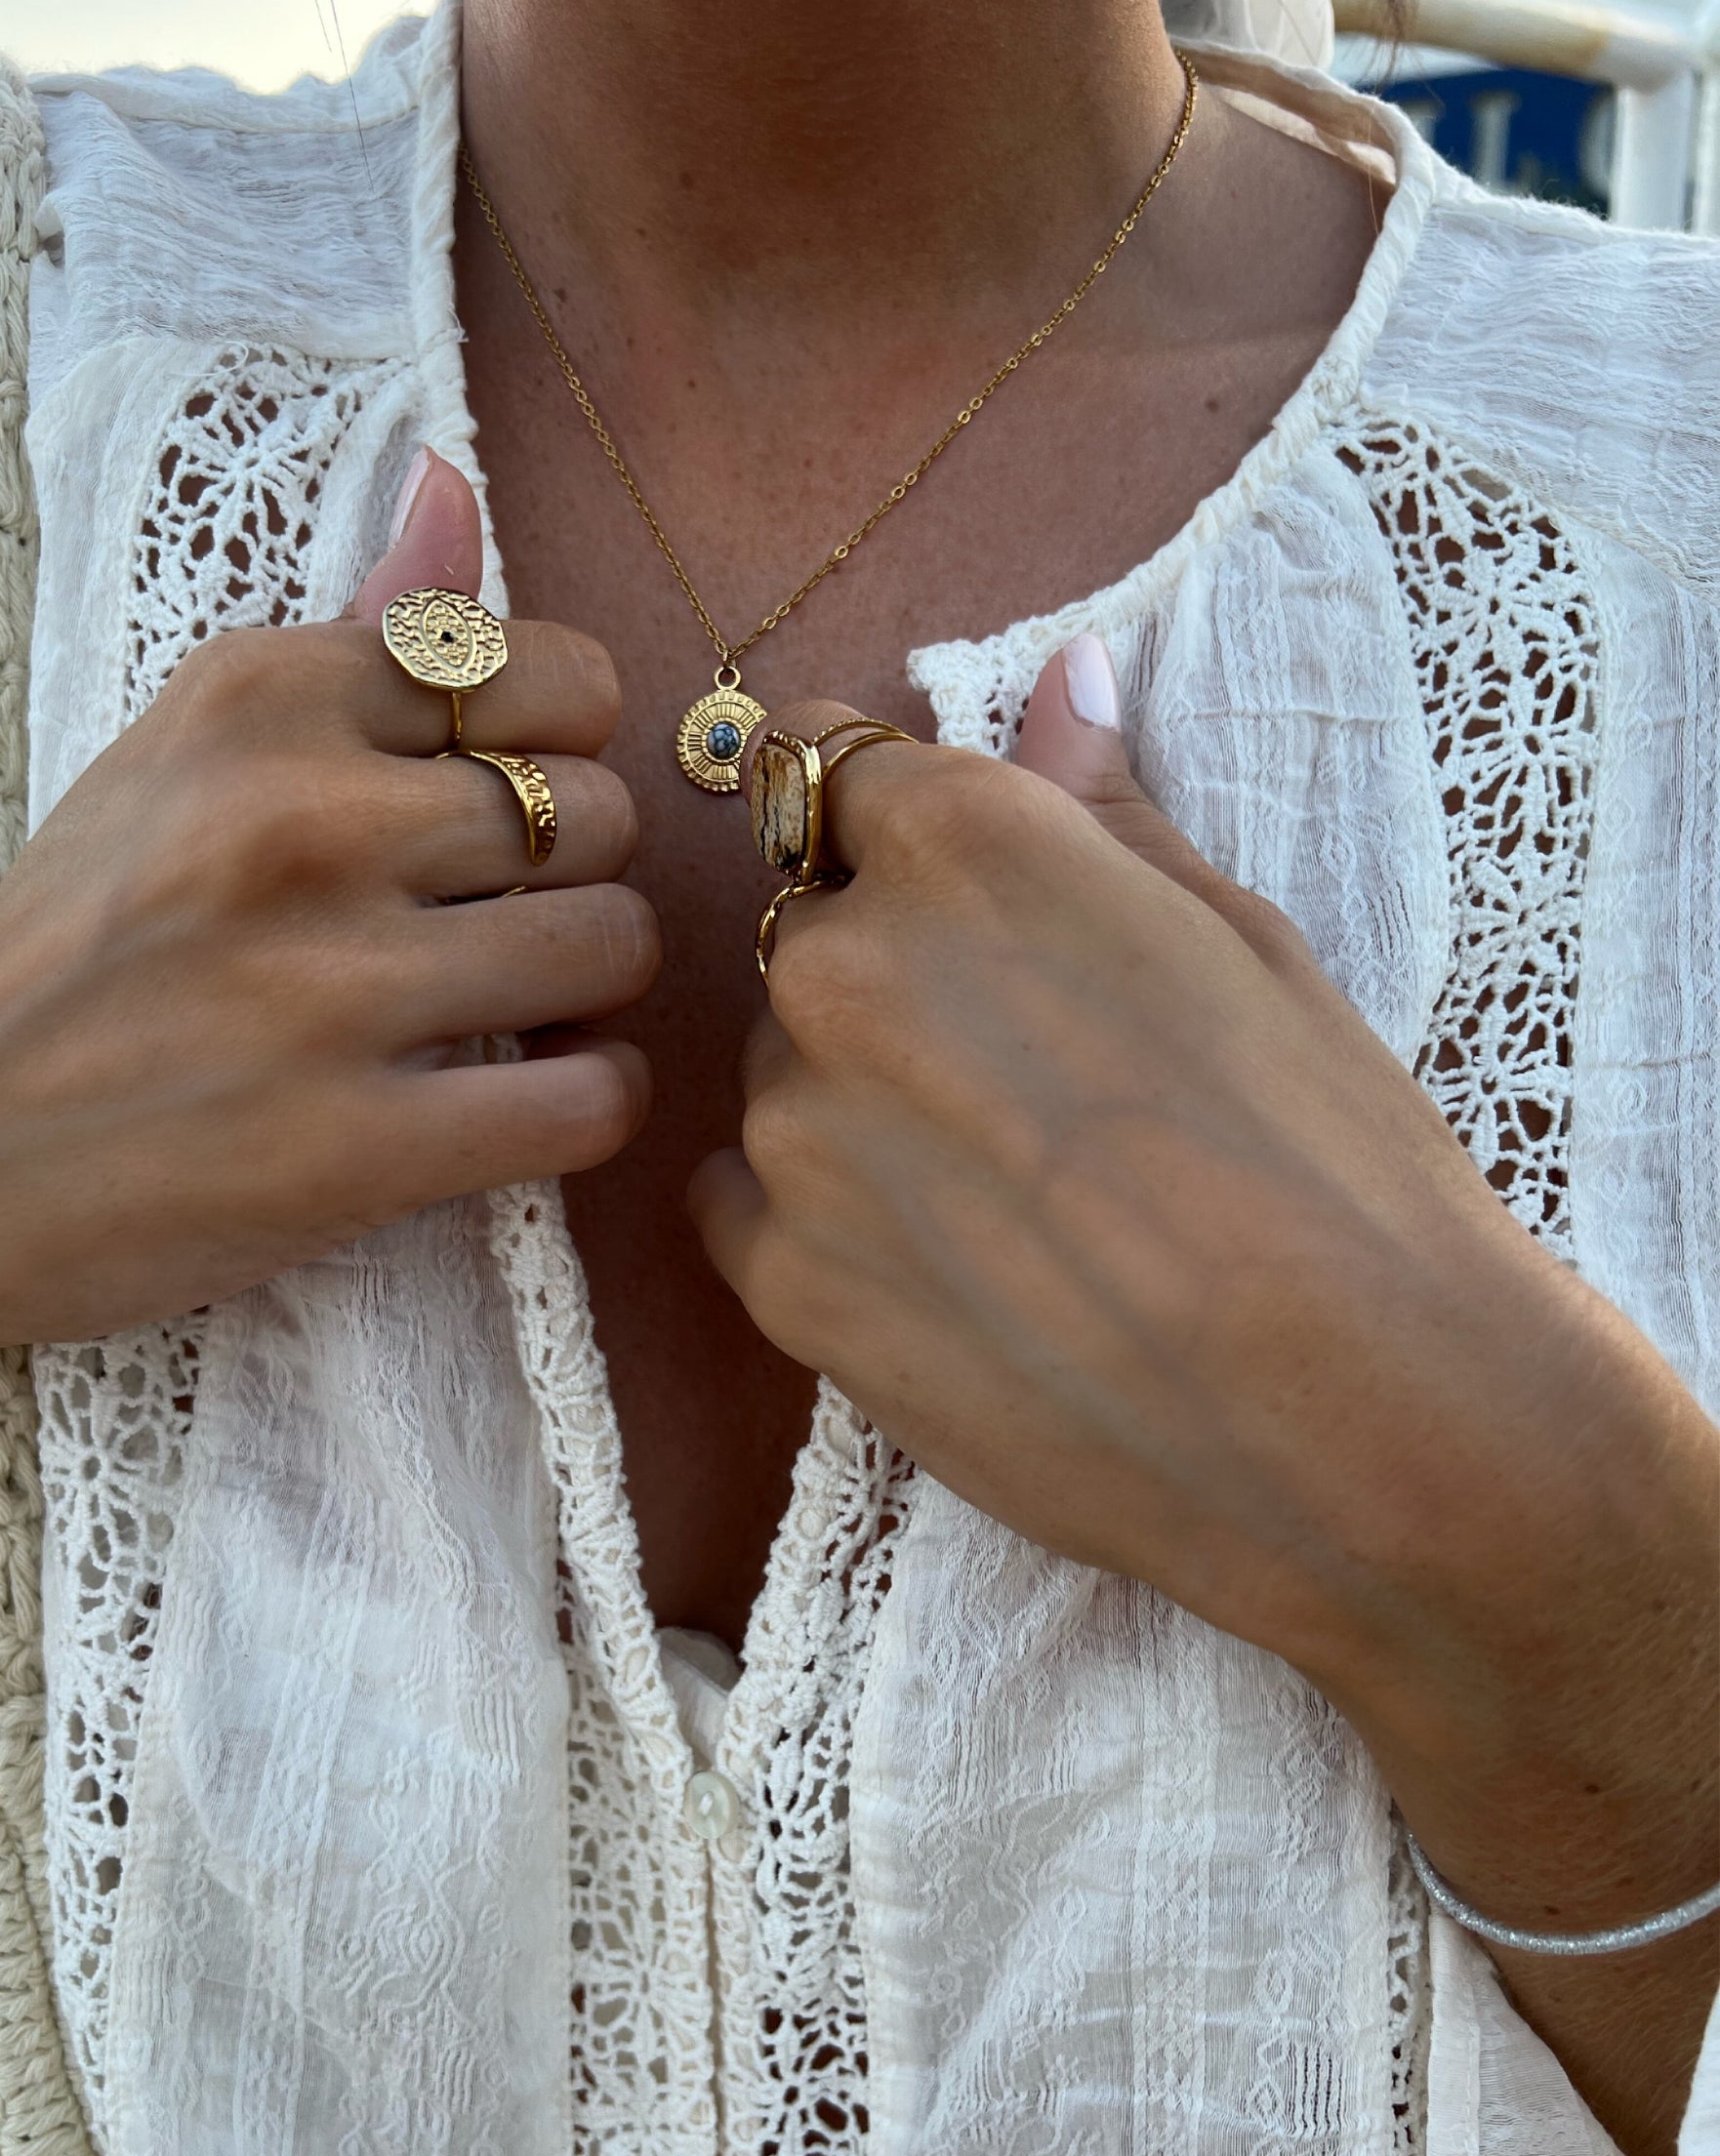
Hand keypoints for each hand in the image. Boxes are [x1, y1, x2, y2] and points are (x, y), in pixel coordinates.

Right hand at [0, 455, 657, 1388]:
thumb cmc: (79, 948)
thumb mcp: (182, 754)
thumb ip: (349, 637)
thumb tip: (454, 486)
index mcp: (262, 695)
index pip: (559, 672)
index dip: (558, 752)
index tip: (496, 812)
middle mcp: (301, 819)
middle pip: (603, 812)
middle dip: (572, 880)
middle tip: (492, 928)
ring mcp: (328, 987)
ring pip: (615, 946)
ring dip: (584, 996)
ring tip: (505, 1015)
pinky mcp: (356, 1147)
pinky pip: (592, 1099)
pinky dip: (585, 1104)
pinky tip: (517, 1102)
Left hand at [692, 639, 1716, 2155]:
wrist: (1388, 1445)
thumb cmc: (1366, 1181)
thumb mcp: (1263, 963)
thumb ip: (1111, 831)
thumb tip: (1039, 710)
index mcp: (977, 853)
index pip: (844, 777)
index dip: (902, 850)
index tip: (966, 920)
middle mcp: (854, 983)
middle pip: (793, 940)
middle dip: (882, 993)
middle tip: (1029, 1095)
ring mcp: (805, 1155)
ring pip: (770, 1098)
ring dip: (859, 1131)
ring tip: (1034, 1216)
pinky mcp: (793, 1312)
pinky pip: (767, 1235)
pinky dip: (841, 1249)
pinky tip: (996, 1302)